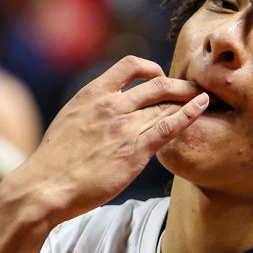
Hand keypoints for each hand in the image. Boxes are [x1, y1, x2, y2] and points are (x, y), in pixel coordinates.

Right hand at [12, 56, 207, 226]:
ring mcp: (124, 127)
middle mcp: (111, 104)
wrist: (45, 186)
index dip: (152, 68)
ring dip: (189, 99)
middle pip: (157, 84)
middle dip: (179, 85)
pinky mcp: (135, 151)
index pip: (130, 66)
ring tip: (207, 99)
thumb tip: (101, 113)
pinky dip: (189, 114)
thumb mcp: (69, 121)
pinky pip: (168, 126)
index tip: (160, 78)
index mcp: (92, 94)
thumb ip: (90, 111)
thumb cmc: (54, 162)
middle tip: (194, 90)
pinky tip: (202, 106)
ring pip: (165, 104)